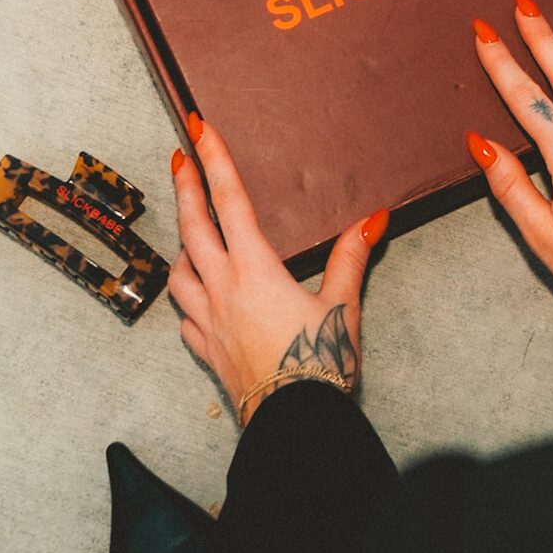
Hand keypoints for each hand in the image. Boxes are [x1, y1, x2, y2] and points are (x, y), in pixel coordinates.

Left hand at [167, 114, 388, 424]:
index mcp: (255, 269)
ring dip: (182, 245)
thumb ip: (351, 258)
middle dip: (185, 187)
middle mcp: (223, 288)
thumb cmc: (320, 364)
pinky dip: (188, 298)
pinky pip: (186, 316)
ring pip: (180, 271)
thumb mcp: (342, 305)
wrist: (294, 423)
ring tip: (190, 232)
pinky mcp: (207, 350)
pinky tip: (197, 299)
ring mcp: (209, 321)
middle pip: (193, 227)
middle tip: (180, 158)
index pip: (229, 201)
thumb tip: (373, 219)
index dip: (214, 160)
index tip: (199, 129)